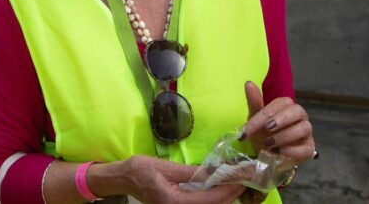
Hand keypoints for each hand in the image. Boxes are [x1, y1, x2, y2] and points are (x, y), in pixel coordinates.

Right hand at [119, 155, 243, 203]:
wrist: (124, 178)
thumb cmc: (141, 170)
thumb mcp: (167, 168)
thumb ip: (191, 172)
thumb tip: (214, 171)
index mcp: (175, 203)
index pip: (210, 199)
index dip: (228, 190)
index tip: (242, 179)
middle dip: (231, 195)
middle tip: (245, 180)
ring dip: (224, 199)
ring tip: (236, 184)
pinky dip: (213, 200)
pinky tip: (220, 190)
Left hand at [238, 81, 316, 164]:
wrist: (268, 156)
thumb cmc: (263, 134)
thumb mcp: (256, 120)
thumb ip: (254, 102)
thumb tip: (249, 83)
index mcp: (286, 106)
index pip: (278, 105)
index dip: (261, 117)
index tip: (246, 130)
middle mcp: (299, 116)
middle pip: (297, 111)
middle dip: (281, 119)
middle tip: (267, 128)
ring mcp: (306, 133)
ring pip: (304, 128)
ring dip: (285, 136)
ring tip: (268, 144)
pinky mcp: (308, 148)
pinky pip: (306, 148)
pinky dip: (292, 150)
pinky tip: (278, 152)